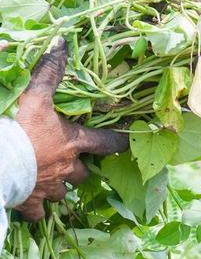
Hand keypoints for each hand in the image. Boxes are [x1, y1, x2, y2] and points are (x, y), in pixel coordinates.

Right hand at [15, 40, 127, 220]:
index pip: (106, 143)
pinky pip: (40, 212)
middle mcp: (67, 168)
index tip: (124, 142)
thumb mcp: (35, 96)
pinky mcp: (31, 202)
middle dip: (80, 168)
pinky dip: (38, 209)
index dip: (117, 142)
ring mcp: (50, 187)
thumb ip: (50, 73)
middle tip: (71, 161)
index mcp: (73, 143)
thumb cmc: (17, 127)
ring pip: (64, 192)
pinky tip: (32, 204)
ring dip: (60, 186)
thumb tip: (62, 46)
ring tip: (51, 179)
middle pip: (84, 173)